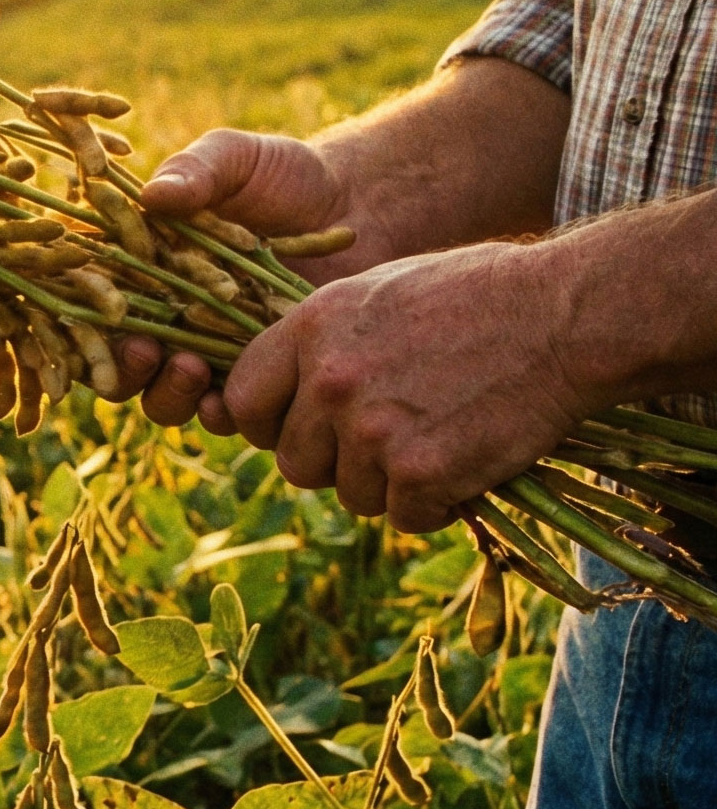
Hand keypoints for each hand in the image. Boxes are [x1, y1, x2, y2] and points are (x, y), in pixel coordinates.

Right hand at [107, 129, 367, 429]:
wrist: (360, 205)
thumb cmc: (285, 175)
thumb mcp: (236, 159)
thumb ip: (197, 171)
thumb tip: (154, 195)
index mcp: (136, 265)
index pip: (90, 302)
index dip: (85, 318)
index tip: (108, 316)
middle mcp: (160, 313)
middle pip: (115, 361)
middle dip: (121, 368)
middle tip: (148, 350)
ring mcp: (202, 350)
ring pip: (159, 396)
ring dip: (166, 393)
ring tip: (193, 369)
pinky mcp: (248, 375)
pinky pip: (221, 410)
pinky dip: (218, 412)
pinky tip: (230, 399)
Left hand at [220, 242, 589, 531]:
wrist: (566, 317)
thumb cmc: (479, 295)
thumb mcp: (378, 292)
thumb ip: (322, 343)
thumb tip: (284, 391)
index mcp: (310, 330)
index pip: (241, 403)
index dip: (269, 424)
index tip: (304, 426)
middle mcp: (330, 382)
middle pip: (294, 463)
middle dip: (334, 462)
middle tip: (386, 442)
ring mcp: (373, 431)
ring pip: (350, 495)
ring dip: (389, 484)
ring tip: (438, 439)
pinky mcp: (422, 473)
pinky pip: (405, 517)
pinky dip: (436, 503)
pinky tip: (465, 463)